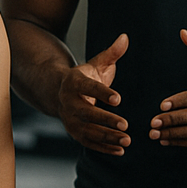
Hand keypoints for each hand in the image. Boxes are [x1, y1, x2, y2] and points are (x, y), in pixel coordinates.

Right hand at [56, 33, 129, 154]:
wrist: (59, 93)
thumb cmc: (84, 77)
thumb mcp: (96, 63)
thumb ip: (112, 53)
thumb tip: (125, 37)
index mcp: (74, 82)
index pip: (88, 88)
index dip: (102, 93)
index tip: (118, 98)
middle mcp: (68, 102)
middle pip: (86, 113)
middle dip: (106, 119)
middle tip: (126, 125)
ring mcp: (69, 119)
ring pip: (88, 131)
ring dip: (107, 137)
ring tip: (127, 140)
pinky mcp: (74, 132)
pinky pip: (88, 142)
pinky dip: (104, 147)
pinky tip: (120, 150)